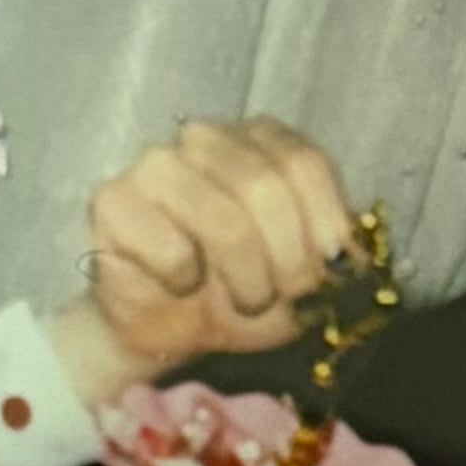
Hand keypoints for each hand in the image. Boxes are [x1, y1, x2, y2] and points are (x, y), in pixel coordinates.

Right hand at [73, 116, 359, 390]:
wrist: (170, 327)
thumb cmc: (240, 290)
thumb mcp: (305, 276)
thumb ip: (331, 256)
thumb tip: (352, 258)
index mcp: (259, 140)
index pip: (304, 162)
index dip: (325, 226)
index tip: (328, 273)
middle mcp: (206, 137)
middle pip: (266, 186)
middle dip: (288, 259)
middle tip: (284, 295)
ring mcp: (155, 163)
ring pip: (222, 216)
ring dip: (245, 277)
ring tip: (244, 300)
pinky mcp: (112, 200)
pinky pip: (169, 245)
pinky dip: (186, 280)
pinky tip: (180, 285)